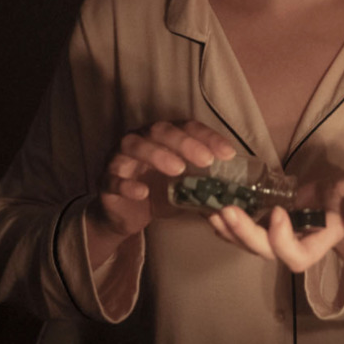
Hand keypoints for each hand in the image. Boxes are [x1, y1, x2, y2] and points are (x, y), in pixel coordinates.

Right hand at [84, 120, 235, 267]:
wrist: (125, 216)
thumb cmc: (158, 193)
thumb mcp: (186, 189)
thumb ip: (206, 186)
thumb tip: (237, 195)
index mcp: (163, 137)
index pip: (187, 127)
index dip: (208, 137)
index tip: (228, 154)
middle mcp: (140, 140)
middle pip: (159, 130)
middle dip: (184, 142)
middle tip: (205, 160)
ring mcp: (120, 158)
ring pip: (133, 146)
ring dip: (157, 155)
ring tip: (177, 170)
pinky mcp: (105, 181)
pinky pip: (113, 178)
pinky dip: (127, 184)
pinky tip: (142, 192)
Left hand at [209, 168, 343, 282]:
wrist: (340, 195)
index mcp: (319, 243)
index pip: (296, 256)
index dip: (283, 239)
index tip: (278, 211)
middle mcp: (294, 245)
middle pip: (266, 252)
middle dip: (245, 234)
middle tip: (227, 210)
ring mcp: (276, 237)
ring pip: (249, 245)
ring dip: (230, 231)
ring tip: (212, 212)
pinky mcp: (265, 226)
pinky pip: (243, 233)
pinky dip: (226, 225)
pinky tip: (211, 211)